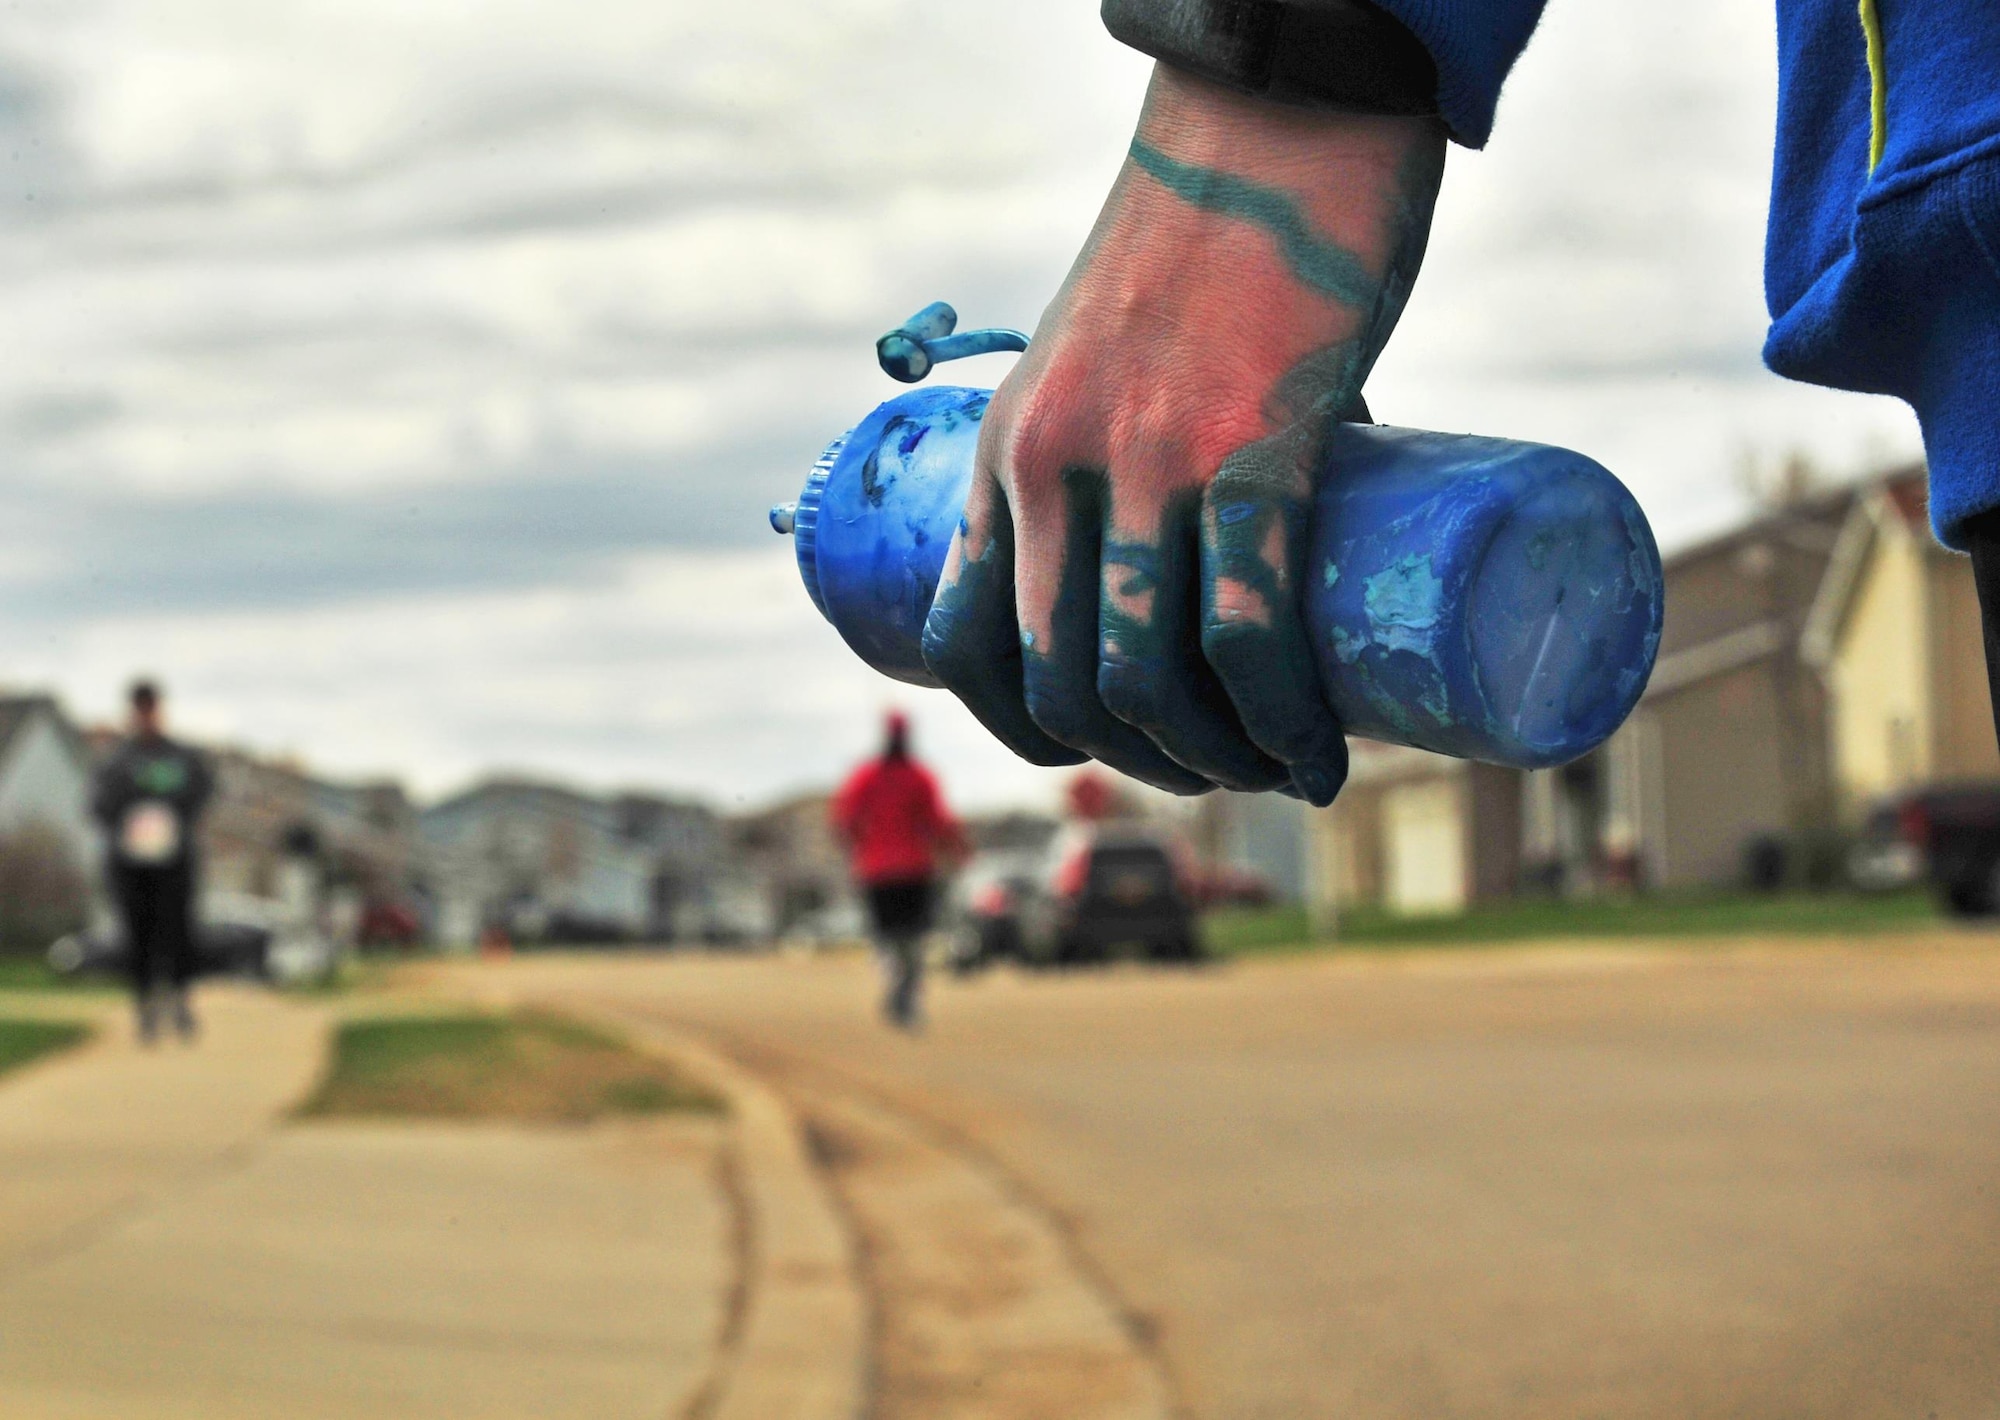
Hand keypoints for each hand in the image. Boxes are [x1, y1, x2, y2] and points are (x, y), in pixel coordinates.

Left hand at [921, 65, 1445, 802]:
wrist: (1274, 114)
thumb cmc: (1203, 243)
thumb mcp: (1104, 356)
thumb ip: (1128, 448)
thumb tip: (1212, 546)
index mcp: (1008, 448)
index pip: (969, 642)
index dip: (1026, 733)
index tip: (1102, 753)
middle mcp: (1054, 464)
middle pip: (1062, 683)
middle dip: (1138, 762)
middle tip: (1216, 768)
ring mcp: (1148, 458)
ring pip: (1146, 677)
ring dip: (1209, 764)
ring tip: (1275, 771)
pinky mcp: (1252, 445)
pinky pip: (1247, 631)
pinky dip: (1280, 722)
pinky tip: (1314, 756)